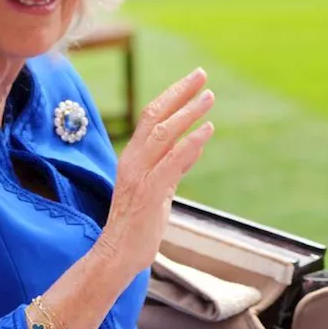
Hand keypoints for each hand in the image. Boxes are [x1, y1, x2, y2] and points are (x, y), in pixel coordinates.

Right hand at [94, 68, 214, 278]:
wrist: (118, 253)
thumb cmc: (137, 224)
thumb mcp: (160, 189)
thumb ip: (174, 166)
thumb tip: (195, 144)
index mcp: (133, 157)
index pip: (151, 117)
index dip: (172, 96)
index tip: (193, 81)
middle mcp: (133, 160)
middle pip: (155, 116)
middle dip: (180, 93)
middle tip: (202, 75)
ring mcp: (140, 175)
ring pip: (163, 134)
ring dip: (188, 113)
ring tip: (209, 98)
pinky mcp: (150, 192)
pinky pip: (172, 162)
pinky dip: (190, 144)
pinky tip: (206, 130)